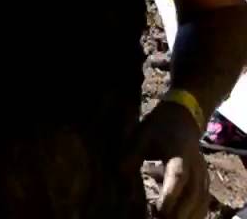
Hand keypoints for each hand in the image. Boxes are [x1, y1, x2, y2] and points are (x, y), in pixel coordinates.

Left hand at [123, 100, 208, 218]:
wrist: (184, 117)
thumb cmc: (160, 126)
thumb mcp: (142, 134)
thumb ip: (132, 153)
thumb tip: (120, 172)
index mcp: (179, 155)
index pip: (178, 178)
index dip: (171, 194)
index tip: (160, 209)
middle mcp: (195, 167)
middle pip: (193, 194)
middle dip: (180, 211)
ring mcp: (202, 173)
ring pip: (202, 200)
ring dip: (190, 214)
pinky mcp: (204, 178)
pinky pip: (205, 199)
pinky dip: (198, 211)